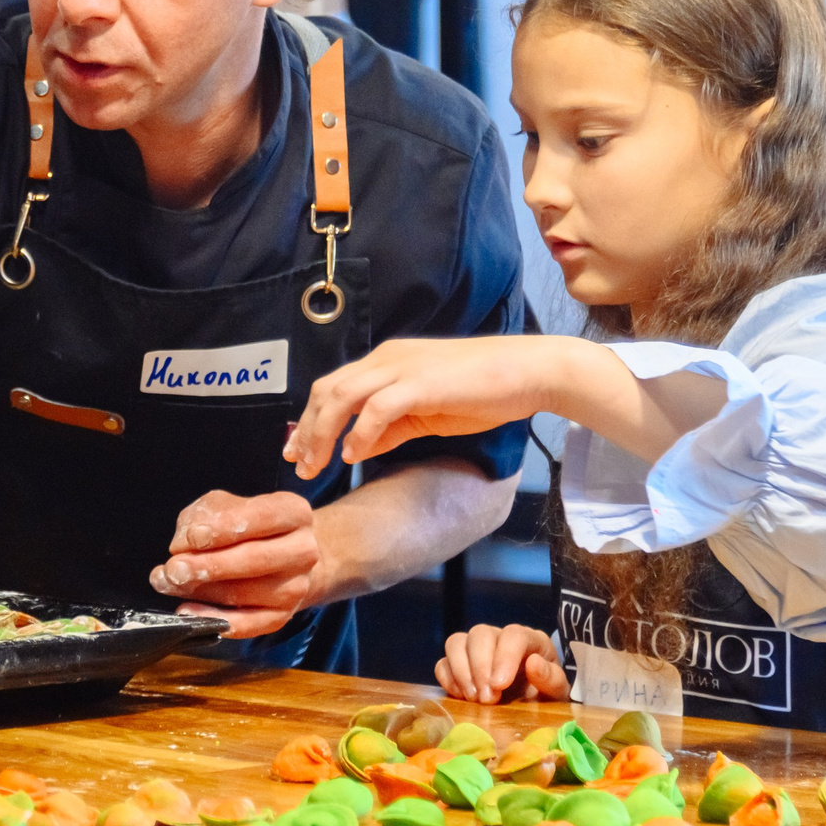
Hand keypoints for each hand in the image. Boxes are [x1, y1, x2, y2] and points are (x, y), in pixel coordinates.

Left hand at [148, 489, 326, 636]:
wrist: (286, 558)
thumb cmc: (249, 526)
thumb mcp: (227, 506)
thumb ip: (205, 516)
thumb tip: (185, 544)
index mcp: (294, 513)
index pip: (260, 517)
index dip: (222, 528)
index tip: (192, 537)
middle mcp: (303, 551)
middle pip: (253, 559)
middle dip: (208, 565)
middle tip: (174, 568)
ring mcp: (296, 587)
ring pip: (243, 592)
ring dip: (201, 590)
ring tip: (169, 583)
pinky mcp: (283, 616)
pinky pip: (247, 624)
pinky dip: (214, 619)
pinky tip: (188, 611)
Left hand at [284, 336, 567, 478]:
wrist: (529, 372)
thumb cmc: (482, 392)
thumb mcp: (426, 412)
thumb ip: (391, 427)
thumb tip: (358, 448)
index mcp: (386, 362)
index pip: (332, 388)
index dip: (310, 421)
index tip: (296, 453)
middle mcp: (386, 359)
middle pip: (327, 391)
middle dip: (307, 431)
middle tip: (298, 466)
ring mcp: (403, 368)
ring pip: (343, 397)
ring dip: (324, 434)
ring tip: (317, 465)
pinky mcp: (421, 383)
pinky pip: (377, 408)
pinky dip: (360, 433)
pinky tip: (354, 457)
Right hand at [435, 623, 568, 702]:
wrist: (535, 706)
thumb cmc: (546, 694)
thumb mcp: (557, 691)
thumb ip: (551, 678)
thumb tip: (533, 663)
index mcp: (529, 639)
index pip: (513, 634)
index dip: (504, 657)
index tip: (499, 685)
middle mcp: (499, 638)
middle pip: (479, 634)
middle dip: (480, 667)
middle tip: (486, 699)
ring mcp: (475, 649)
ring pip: (456, 642)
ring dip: (461, 672)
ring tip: (473, 699)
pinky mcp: (458, 665)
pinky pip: (442, 663)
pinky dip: (448, 679)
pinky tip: (462, 697)